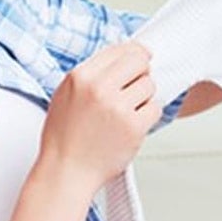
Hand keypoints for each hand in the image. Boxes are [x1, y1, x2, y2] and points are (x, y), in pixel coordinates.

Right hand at [37, 40, 160, 198]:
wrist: (67, 170)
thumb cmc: (66, 136)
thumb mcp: (67, 94)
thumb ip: (92, 74)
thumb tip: (124, 55)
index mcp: (80, 76)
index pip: (119, 49)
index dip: (135, 53)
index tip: (142, 57)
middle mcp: (98, 88)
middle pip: (139, 61)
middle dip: (142, 72)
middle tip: (136, 85)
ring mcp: (117, 107)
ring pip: (149, 84)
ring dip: (144, 96)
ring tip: (128, 110)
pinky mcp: (133, 127)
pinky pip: (155, 107)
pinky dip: (148, 114)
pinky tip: (133, 123)